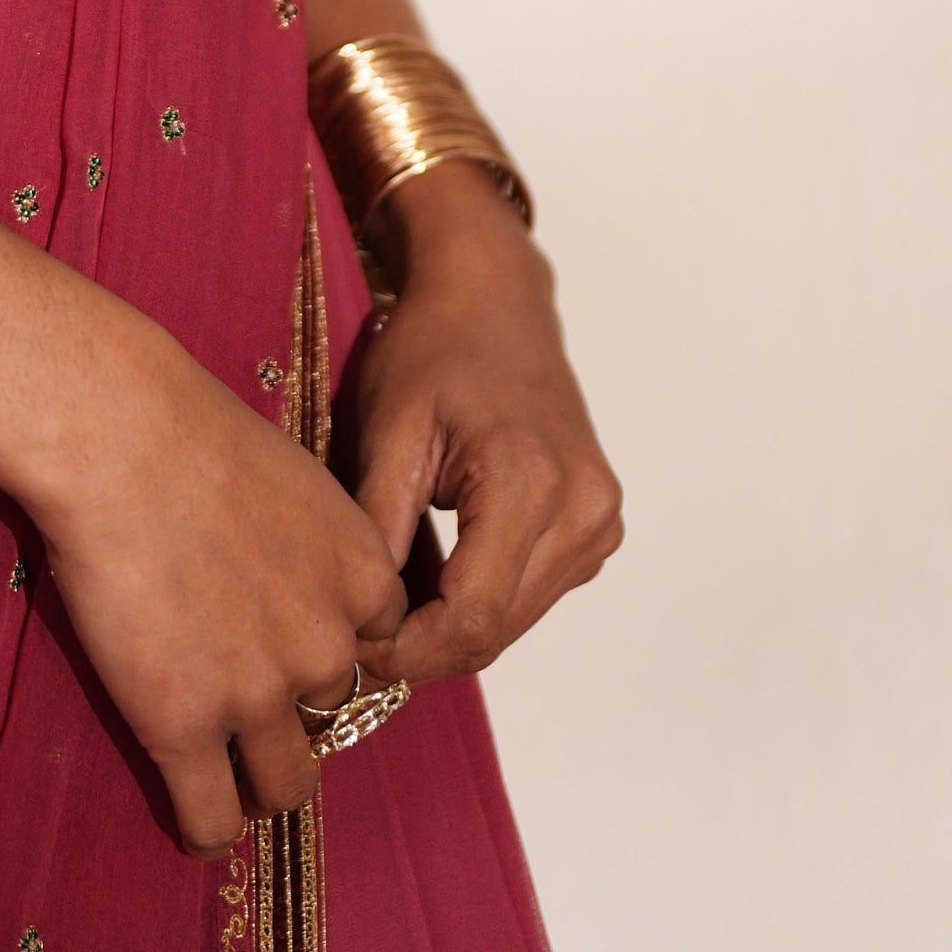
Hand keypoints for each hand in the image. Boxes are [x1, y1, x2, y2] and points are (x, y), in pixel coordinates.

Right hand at [28, 313, 412, 844]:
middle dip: (288, 712)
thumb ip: (312, 546)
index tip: (285, 651)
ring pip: (282, 785)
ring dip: (255, 781)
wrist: (116, 435)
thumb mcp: (292, 478)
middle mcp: (325, 647)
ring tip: (221, 771)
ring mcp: (257, 695)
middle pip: (327, 717)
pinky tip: (192, 816)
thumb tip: (287, 574)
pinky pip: (212, 817)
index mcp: (361, 578)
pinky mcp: (184, 727)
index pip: (371, 651)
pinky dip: (206, 825)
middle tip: (235, 695)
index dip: (323, 653)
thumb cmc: (187, 431)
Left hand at [347, 168, 623, 687]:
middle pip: (497, 630)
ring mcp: (599, 522)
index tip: (353, 649)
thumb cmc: (433, 347)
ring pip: (516, 621)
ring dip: (452, 629)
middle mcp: (582, 510)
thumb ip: (377, 527)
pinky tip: (434, 576)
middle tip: (359, 633)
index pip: (473, 617)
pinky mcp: (598, 527)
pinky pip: (534, 593)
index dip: (409, 652)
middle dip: (425, 648)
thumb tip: (361, 621)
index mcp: (529, 481)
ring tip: (388, 603)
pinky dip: (483, 600)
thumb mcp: (388, 429)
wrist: (493, 298)